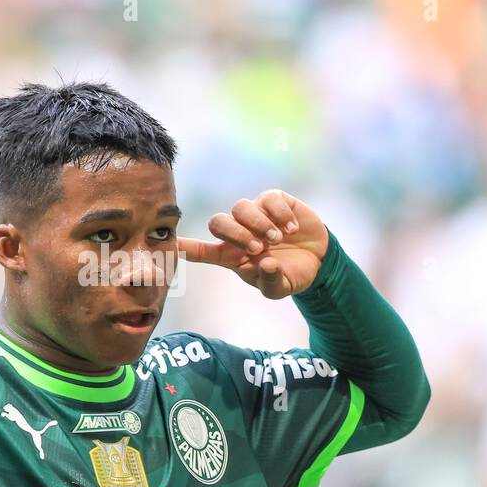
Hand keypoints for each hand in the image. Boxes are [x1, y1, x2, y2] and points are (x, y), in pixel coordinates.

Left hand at [178, 190, 328, 298]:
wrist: (319, 260)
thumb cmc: (291, 275)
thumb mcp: (280, 288)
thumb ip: (271, 281)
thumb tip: (266, 263)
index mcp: (232, 256)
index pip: (201, 251)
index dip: (185, 247)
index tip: (167, 245)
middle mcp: (239, 232)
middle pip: (217, 223)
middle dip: (235, 234)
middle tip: (258, 248)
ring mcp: (256, 214)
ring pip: (240, 208)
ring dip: (258, 224)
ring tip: (277, 239)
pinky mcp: (275, 201)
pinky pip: (268, 199)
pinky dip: (279, 214)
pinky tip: (291, 228)